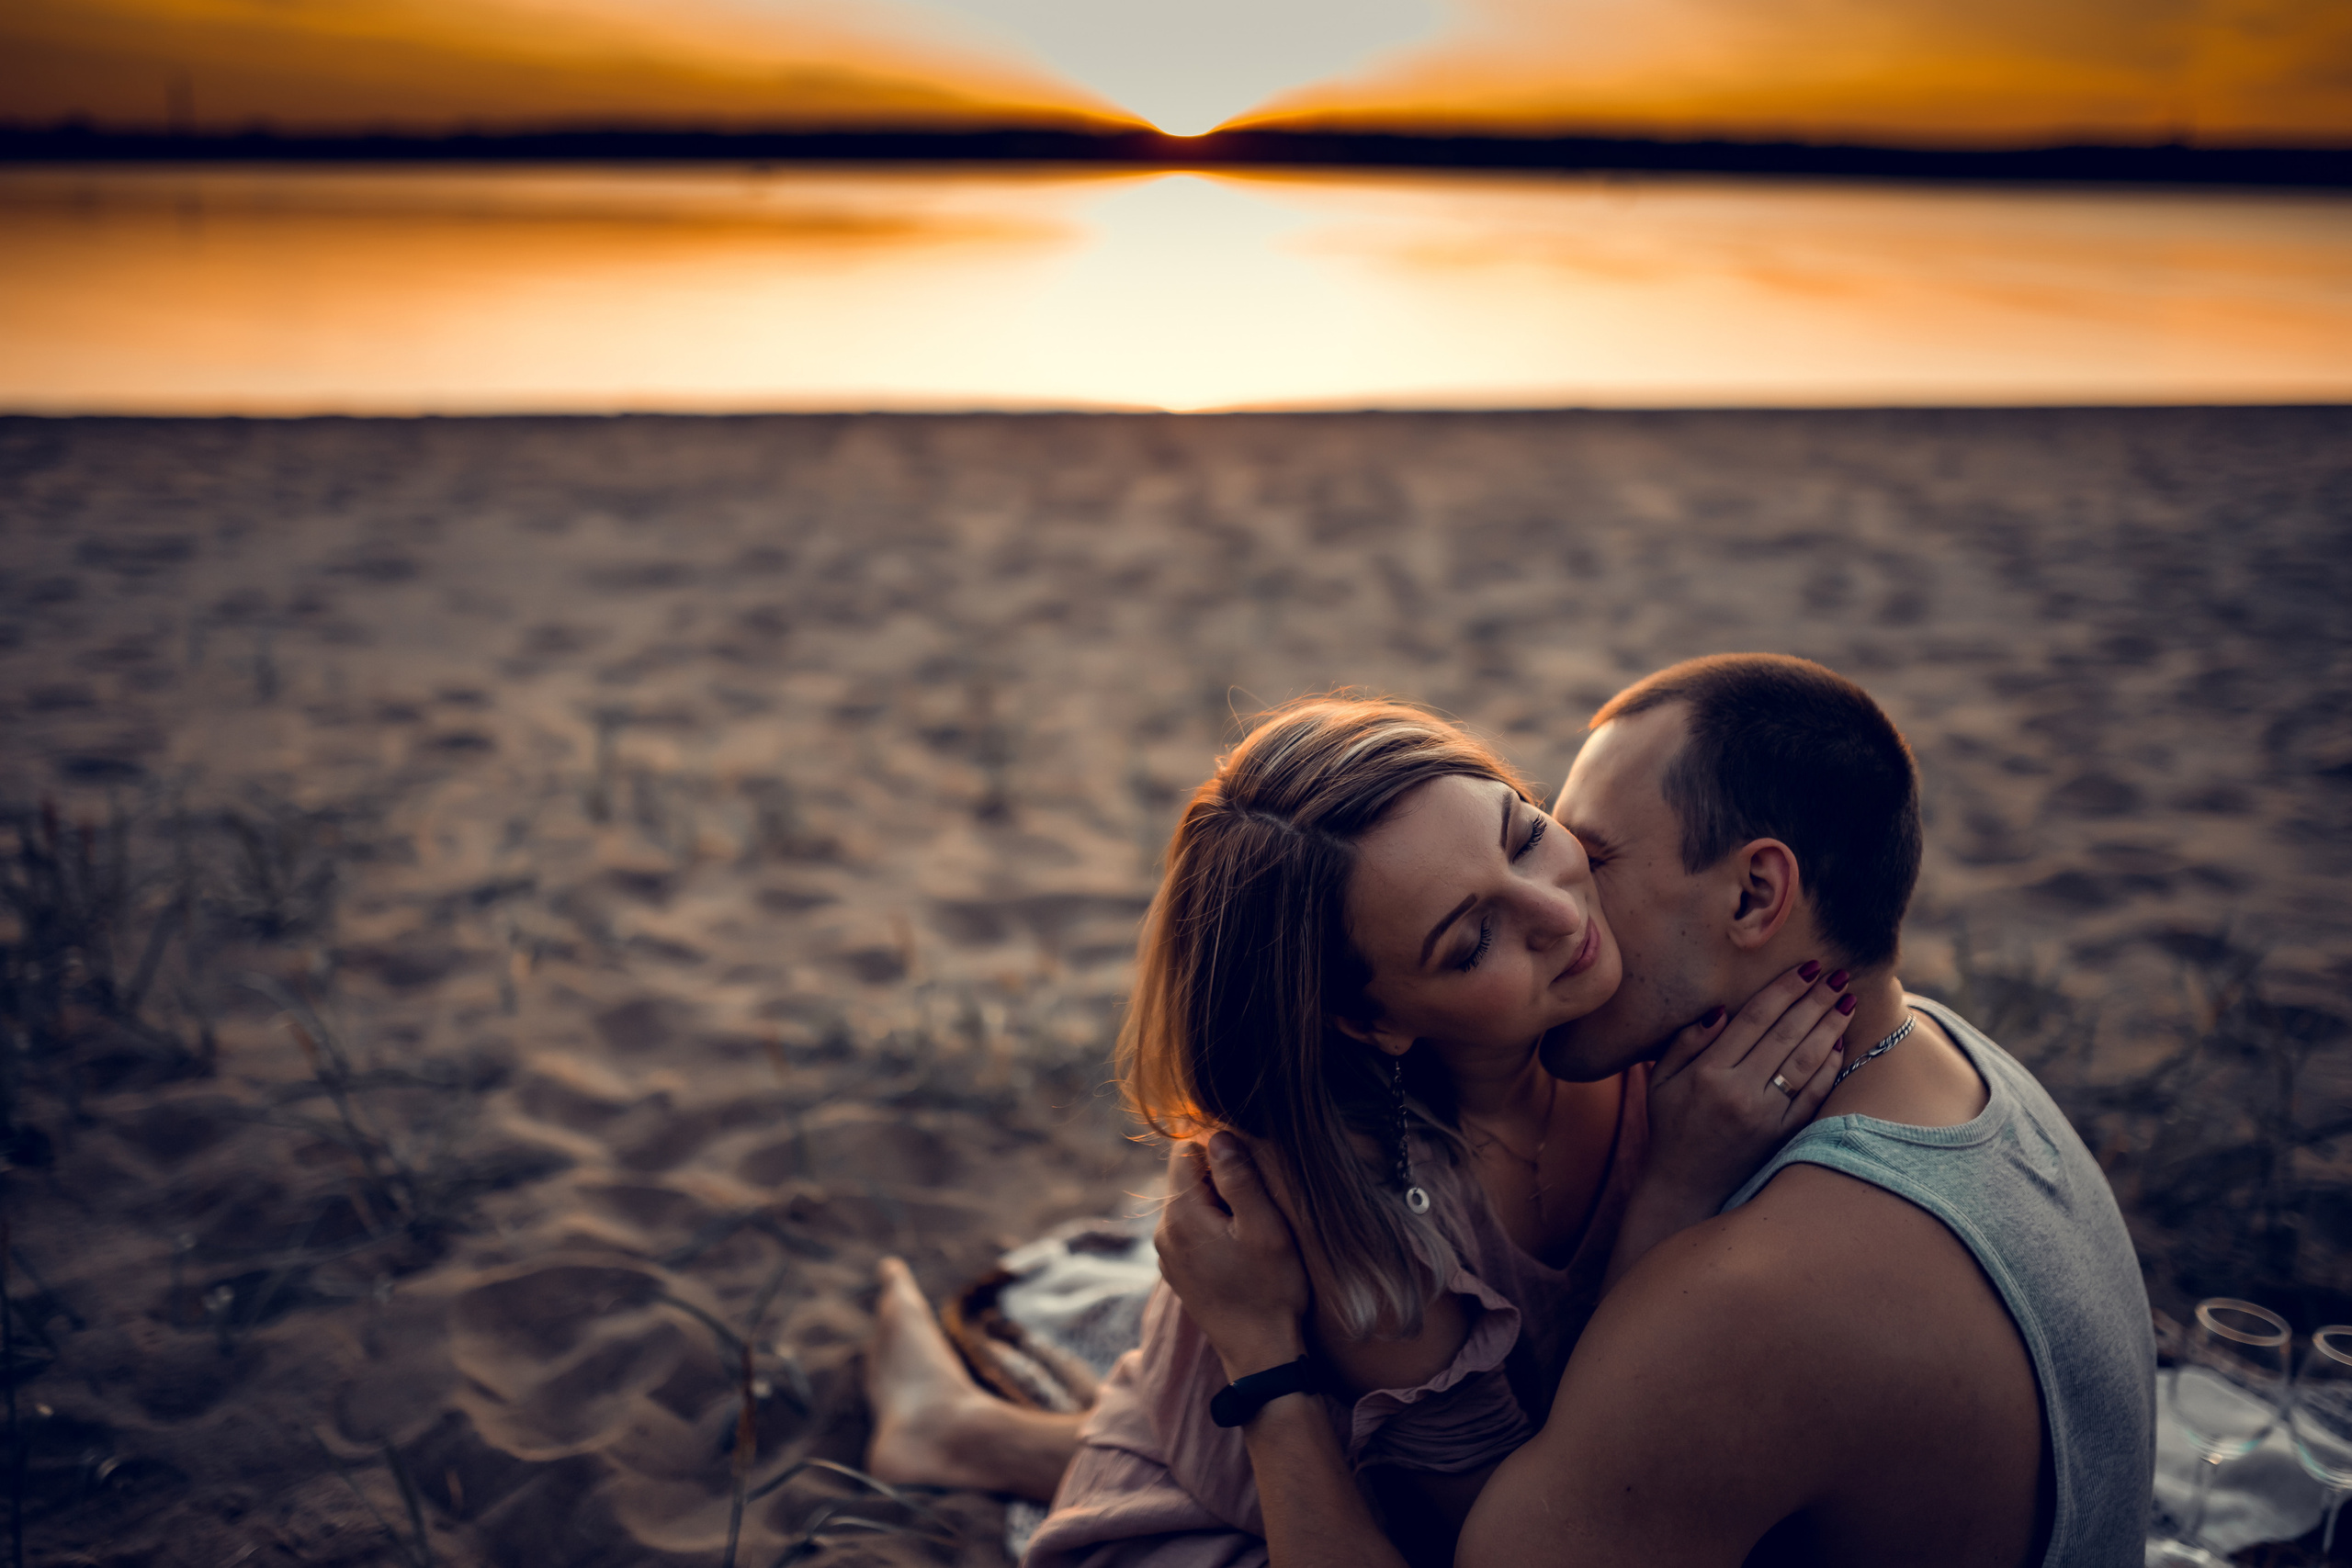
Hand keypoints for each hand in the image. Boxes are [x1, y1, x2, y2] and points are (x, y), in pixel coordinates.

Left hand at [1154, 1132, 1313, 1382]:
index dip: (1219, 1153)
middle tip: (1254, 1212)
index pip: (1185, 1151)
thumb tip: (1218, 1135)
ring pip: (1190, 1205)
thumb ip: (1240, 1178)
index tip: (1248, 1179)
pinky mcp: (1176, 1271)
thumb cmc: (1269, 1289)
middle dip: (1219, 1183)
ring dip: (1218, 1209)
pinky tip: (1238, 1256)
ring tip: (1248, 1236)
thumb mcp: (1265, 1227)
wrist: (1259, 1353)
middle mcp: (1163, 1231)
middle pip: (1186, 1178)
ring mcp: (1166, 1254)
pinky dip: (1212, 1232)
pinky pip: (1190, 1231)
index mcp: (1181, 1215)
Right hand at [1639, 959, 1851, 1215]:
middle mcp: (1739, 1092)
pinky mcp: (1782, 1136)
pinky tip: (1839, 1045)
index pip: (1754, 1019)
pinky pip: (1812, 1096)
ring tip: (1846, 1001)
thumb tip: (1722, 1010)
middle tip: (1838, 974)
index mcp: (1708, 1073)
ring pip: (1805, 1062)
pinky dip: (1828, 1069)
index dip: (1783, 990)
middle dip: (1815, 1001)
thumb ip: (1686, 1042)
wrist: (1685, 1188)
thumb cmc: (1670, 1127)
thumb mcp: (1660, 1080)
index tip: (1806, 968)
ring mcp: (1765, 1116)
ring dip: (1830, 1028)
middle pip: (1786, 1035)